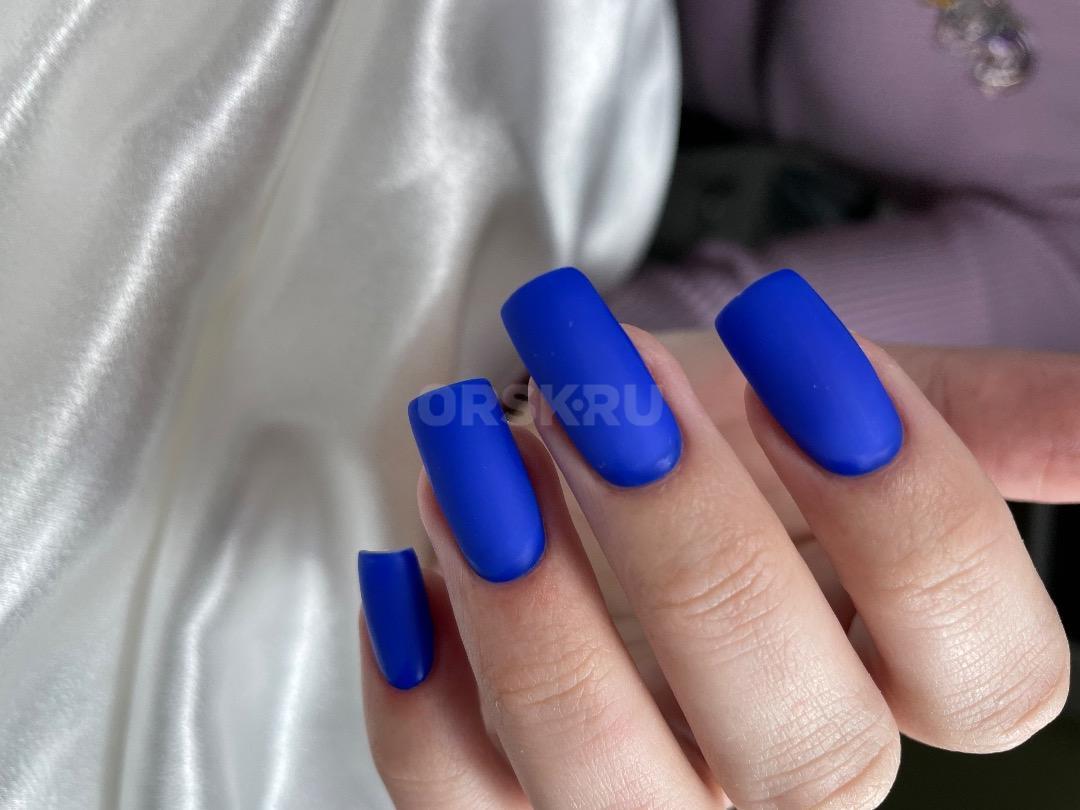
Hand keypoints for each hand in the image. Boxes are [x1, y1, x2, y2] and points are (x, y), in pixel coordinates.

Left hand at [360, 274, 1073, 808]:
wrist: (591, 464)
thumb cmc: (724, 434)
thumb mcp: (840, 410)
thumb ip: (978, 416)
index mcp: (896, 685)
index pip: (994, 680)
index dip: (915, 515)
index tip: (791, 346)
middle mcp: (782, 783)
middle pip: (810, 752)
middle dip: (701, 545)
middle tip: (609, 384)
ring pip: (610, 795)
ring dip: (539, 610)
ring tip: (477, 453)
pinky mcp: (502, 808)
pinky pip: (457, 802)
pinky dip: (420, 693)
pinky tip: (411, 570)